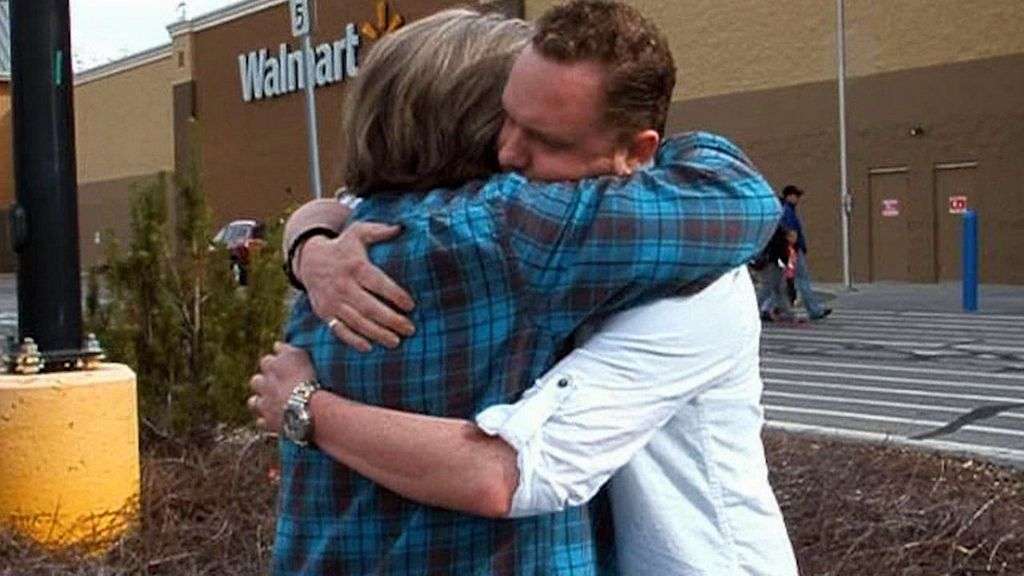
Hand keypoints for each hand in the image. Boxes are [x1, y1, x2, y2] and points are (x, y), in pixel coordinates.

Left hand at [247, 342, 317, 433]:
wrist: (306, 407)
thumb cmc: (307, 378)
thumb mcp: (299, 355)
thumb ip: (286, 349)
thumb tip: (276, 344)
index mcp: (271, 366)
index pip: (267, 361)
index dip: (275, 364)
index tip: (283, 366)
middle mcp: (263, 384)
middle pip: (256, 381)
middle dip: (263, 382)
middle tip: (276, 385)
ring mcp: (263, 404)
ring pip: (253, 402)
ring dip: (260, 401)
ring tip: (270, 403)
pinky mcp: (267, 422)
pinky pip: (262, 423)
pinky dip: (267, 421)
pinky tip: (275, 421)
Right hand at [296, 222, 416, 351]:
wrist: (309, 260)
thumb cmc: (343, 247)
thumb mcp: (358, 233)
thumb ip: (379, 231)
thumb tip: (401, 227)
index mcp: (355, 266)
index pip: (378, 283)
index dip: (395, 295)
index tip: (411, 305)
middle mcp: (343, 286)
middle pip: (369, 307)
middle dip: (391, 320)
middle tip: (410, 329)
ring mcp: (333, 301)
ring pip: (357, 322)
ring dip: (377, 334)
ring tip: (396, 341)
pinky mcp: (325, 313)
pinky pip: (339, 330)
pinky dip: (353, 340)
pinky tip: (369, 347)